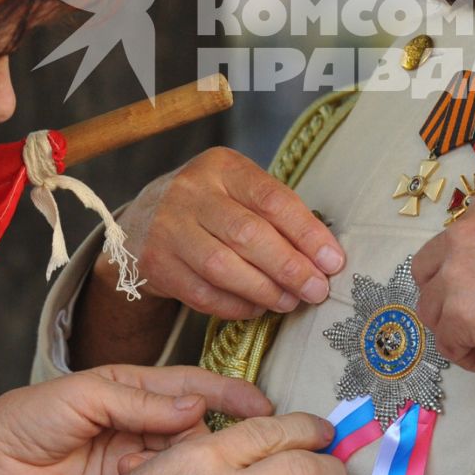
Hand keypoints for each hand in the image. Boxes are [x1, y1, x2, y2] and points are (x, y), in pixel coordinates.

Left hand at [0, 366, 272, 474]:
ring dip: (193, 467)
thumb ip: (139, 401)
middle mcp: (143, 425)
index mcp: (135, 390)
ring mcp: (137, 462)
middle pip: (199, 428)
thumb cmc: (27, 419)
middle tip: (245, 448)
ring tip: (192, 471)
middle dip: (221, 436)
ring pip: (186, 463)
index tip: (265, 407)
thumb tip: (195, 406)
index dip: (232, 395)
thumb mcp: (84, 396)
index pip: (195, 387)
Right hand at [115, 147, 345, 318]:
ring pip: (223, 267)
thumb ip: (277, 214)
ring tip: (291, 302)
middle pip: (248, 234)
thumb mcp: (238, 191)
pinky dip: (236, 306)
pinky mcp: (156, 264)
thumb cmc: (210, 207)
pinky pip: (203, 294)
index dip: (307, 233)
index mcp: (222, 166)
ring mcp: (168, 228)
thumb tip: (325, 256)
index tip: (333, 261)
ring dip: (265, 290)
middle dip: (289, 267)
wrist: (141, 222)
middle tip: (317, 289)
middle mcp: (191, 192)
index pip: (271, 199)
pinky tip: (258, 308)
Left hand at [413, 186, 474, 371]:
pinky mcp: (460, 314)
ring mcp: (457, 273)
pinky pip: (449, 344)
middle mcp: (464, 233)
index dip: (466, 271)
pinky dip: (468, 356)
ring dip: (457, 330)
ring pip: (433, 310)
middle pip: (429, 273)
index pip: (454, 240)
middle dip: (447, 298)